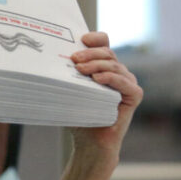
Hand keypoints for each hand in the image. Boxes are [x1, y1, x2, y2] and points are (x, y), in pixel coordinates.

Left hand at [69, 31, 143, 160]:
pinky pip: (123, 82)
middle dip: (90, 54)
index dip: (95, 38)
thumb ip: (66, 74)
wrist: (89, 141)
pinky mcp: (134, 95)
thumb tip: (46, 59)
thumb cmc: (78, 115)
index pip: (104, 43)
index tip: (81, 39)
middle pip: (107, 53)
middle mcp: (118, 71)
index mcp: (103, 66)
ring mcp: (128, 82)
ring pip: (114, 65)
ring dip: (96, 65)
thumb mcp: (69, 90)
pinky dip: (110, 78)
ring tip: (80, 69)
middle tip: (74, 59)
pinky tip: (98, 79)